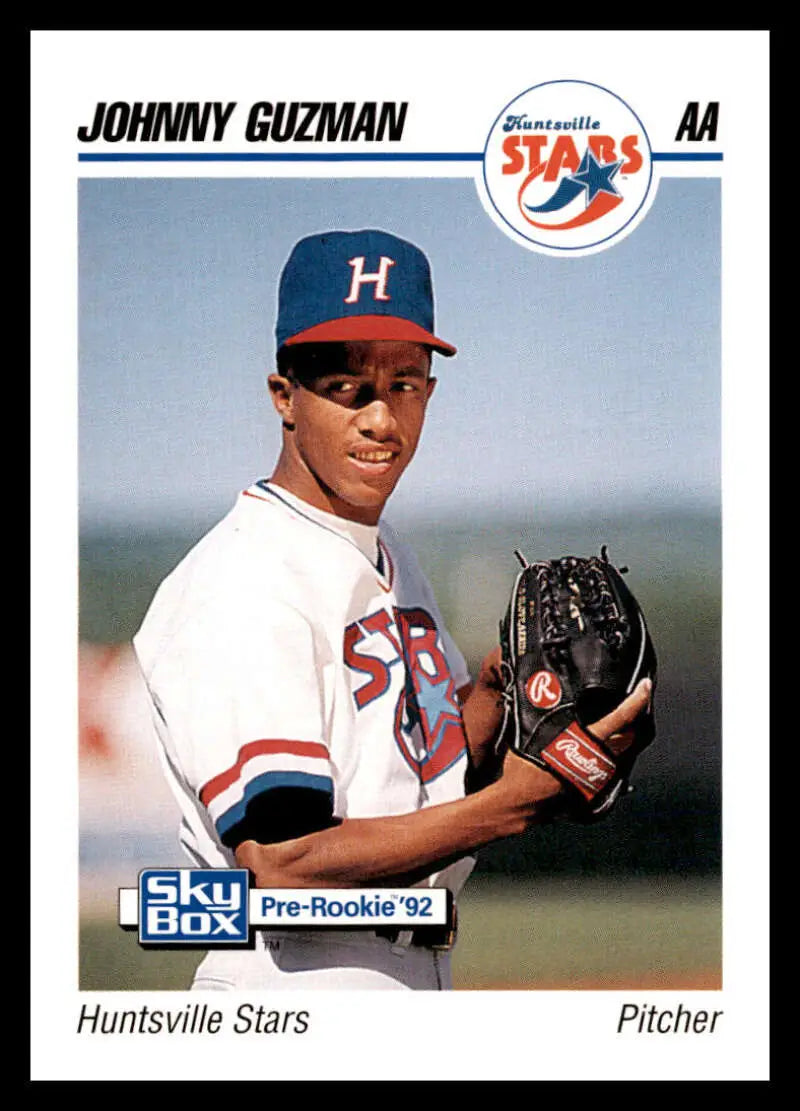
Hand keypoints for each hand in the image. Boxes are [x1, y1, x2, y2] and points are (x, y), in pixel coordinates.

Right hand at [494, 677, 653, 824]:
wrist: (521, 805)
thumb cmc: (522, 769)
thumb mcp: (530, 733)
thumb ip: (545, 715)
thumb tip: (543, 693)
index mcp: (586, 743)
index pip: (622, 718)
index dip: (638, 700)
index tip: (645, 685)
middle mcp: (600, 760)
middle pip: (636, 736)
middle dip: (641, 716)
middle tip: (639, 699)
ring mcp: (602, 777)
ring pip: (628, 751)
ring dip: (630, 734)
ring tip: (625, 718)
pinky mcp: (598, 789)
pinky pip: (615, 765)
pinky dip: (616, 751)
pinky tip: (606, 743)